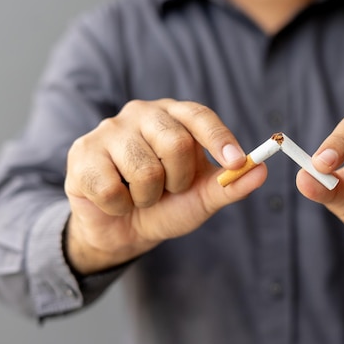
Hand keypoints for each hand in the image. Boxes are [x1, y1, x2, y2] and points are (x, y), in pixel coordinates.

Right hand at [64, 99, 266, 274]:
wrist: (122, 229)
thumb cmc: (166, 204)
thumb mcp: (202, 197)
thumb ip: (231, 185)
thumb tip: (262, 170)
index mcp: (175, 116)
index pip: (199, 116)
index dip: (220, 139)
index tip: (236, 162)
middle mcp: (141, 114)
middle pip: (176, 142)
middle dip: (179, 180)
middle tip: (169, 189)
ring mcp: (108, 130)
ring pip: (144, 170)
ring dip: (149, 197)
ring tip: (141, 195)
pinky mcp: (82, 153)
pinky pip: (112, 189)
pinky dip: (121, 206)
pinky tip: (116, 200)